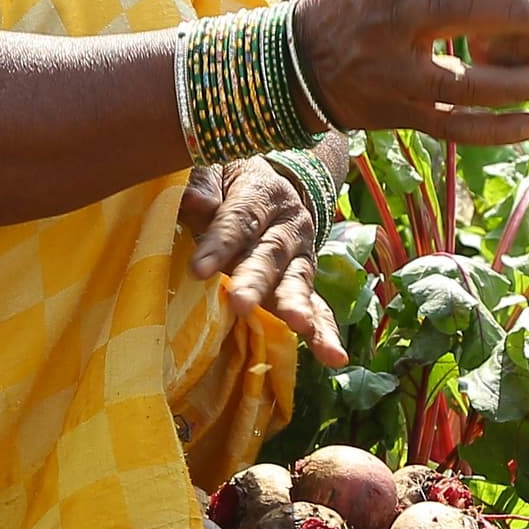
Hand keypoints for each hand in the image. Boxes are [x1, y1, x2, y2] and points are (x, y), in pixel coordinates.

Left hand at [179, 155, 343, 364]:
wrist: (269, 187)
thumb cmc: (228, 185)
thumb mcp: (215, 171)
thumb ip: (203, 183)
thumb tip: (194, 200)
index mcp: (264, 192)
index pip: (240, 219)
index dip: (220, 243)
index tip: (198, 269)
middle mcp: (290, 225)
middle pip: (270, 253)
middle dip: (256, 279)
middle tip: (240, 301)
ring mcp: (301, 257)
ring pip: (298, 282)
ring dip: (296, 305)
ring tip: (297, 323)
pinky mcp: (304, 283)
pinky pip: (319, 309)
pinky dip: (325, 333)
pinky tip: (334, 357)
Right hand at [292, 0, 528, 146]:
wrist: (294, 63)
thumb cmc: (358, 8)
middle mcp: (387, 24)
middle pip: (453, 15)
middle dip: (509, 15)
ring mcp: (392, 74)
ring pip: (456, 82)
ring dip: (510, 85)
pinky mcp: (398, 114)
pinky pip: (451, 127)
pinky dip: (494, 130)